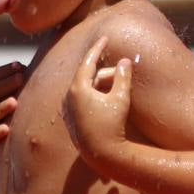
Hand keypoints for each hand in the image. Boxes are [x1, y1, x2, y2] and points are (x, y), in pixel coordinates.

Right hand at [0, 61, 23, 178]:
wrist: (4, 171)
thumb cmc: (13, 137)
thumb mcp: (13, 114)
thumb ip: (20, 95)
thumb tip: (43, 70)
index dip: (1, 73)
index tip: (19, 65)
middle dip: (4, 85)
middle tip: (21, 77)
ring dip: (0, 108)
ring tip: (15, 102)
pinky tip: (7, 129)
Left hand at [64, 36, 131, 163]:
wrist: (102, 155)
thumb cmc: (112, 126)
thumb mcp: (120, 98)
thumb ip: (122, 77)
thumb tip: (125, 61)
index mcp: (78, 89)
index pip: (87, 62)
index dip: (97, 49)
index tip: (104, 39)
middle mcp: (69, 98)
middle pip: (88, 76)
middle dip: (105, 71)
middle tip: (122, 69)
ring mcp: (69, 110)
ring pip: (85, 89)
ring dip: (101, 84)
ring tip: (117, 84)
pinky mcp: (72, 120)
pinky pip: (82, 100)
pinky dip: (95, 95)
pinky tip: (107, 97)